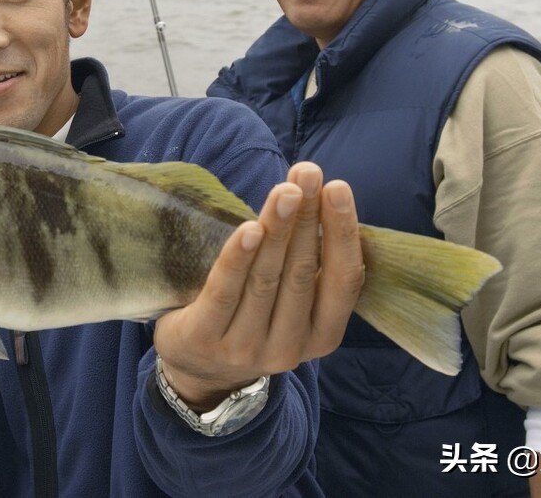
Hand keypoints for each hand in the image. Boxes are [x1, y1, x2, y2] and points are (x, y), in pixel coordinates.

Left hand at [153, 163, 363, 409]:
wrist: (197, 367)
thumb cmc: (251, 316)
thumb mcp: (290, 304)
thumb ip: (307, 266)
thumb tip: (320, 197)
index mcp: (321, 336)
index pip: (342, 281)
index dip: (342, 233)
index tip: (337, 188)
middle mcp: (289, 349)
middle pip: (301, 273)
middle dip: (306, 217)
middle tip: (309, 172)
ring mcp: (245, 348)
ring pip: (266, 279)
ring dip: (277, 228)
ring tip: (285, 189)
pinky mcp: (204, 339)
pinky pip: (225, 291)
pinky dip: (239, 257)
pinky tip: (249, 227)